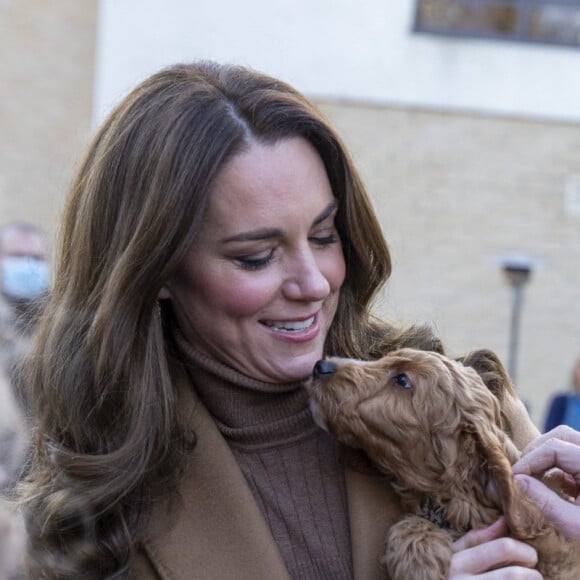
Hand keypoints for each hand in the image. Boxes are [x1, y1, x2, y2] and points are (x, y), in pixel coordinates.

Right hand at [449, 518, 540, 577]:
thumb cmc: (444, 574)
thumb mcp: (455, 553)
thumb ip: (480, 537)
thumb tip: (506, 520)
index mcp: (458, 563)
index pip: (503, 548)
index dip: (523, 550)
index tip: (528, 555)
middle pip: (515, 575)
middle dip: (533, 574)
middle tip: (533, 573)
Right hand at [512, 425, 579, 539]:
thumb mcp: (576, 525)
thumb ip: (546, 501)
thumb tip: (518, 481)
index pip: (553, 448)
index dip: (529, 460)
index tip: (514, 477)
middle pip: (560, 435)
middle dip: (536, 450)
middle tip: (522, 471)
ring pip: (567, 442)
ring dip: (547, 455)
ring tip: (533, 474)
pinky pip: (574, 456)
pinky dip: (559, 465)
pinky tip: (551, 484)